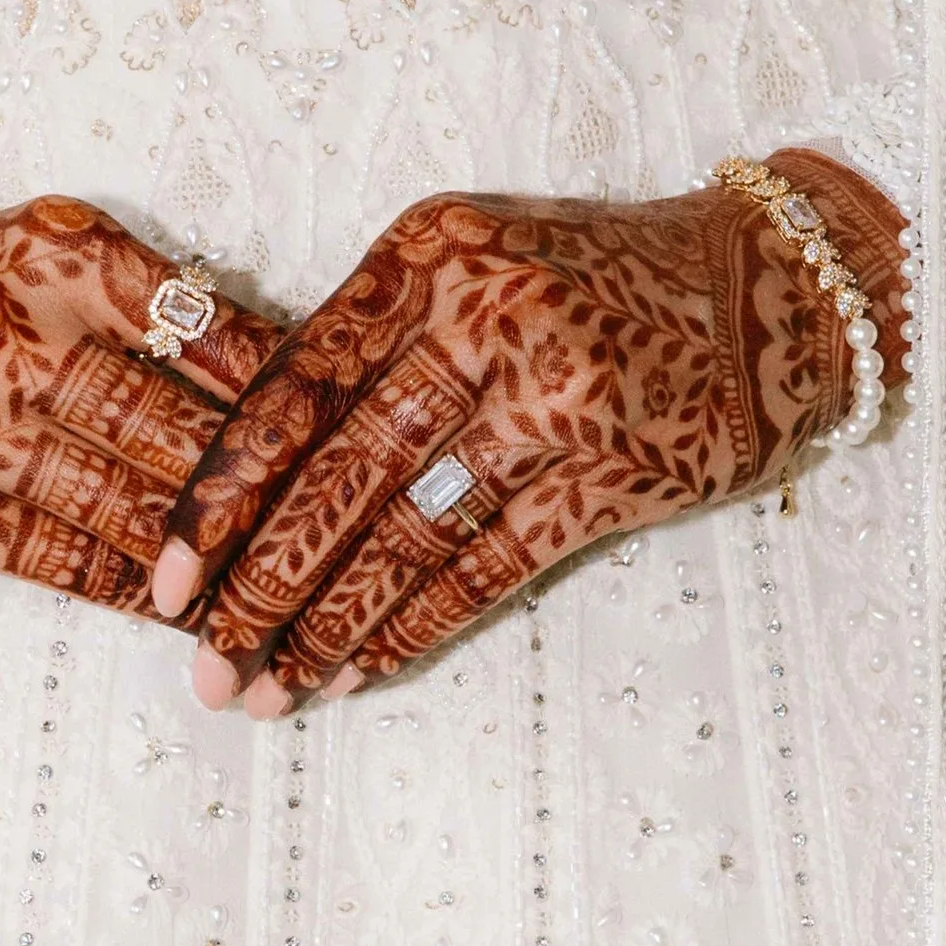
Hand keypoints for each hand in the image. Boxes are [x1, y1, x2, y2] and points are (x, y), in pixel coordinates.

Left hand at [148, 160, 906, 706]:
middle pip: (339, 475)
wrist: (778, 288)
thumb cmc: (599, 284)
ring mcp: (555, 396)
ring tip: (267, 692)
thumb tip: (249, 486)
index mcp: (426, 253)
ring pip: (406, 533)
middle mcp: (486, 315)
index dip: (221, 493)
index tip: (167, 577)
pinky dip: (416, 625)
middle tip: (206, 669)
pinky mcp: (615, 471)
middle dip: (259, 586)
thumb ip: (377, 345)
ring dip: (327, 625)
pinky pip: (489, 567)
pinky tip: (359, 672)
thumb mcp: (476, 266)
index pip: (292, 386)